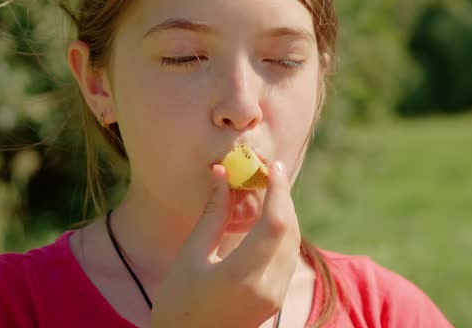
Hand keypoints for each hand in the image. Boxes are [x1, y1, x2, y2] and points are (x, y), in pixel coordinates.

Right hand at [150, 161, 300, 327]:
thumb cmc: (178, 305)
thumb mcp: (191, 257)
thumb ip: (213, 215)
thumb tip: (222, 175)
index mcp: (243, 276)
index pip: (275, 224)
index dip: (277, 191)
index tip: (272, 166)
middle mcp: (268, 288)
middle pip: (290, 232)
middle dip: (283, 198)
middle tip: (269, 173)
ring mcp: (276, 296)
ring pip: (293, 245)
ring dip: (286, 214)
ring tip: (269, 190)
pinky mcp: (276, 300)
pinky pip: (289, 258)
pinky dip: (283, 233)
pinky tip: (269, 219)